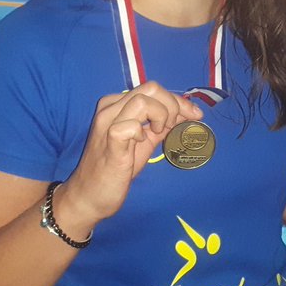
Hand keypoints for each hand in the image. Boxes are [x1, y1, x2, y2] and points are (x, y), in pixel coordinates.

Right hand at [60, 83, 203, 225]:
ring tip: (158, 133)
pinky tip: (142, 142)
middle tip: (175, 126)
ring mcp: (107, 123)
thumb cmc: (114, 169)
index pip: (152, 89)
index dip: (178, 100)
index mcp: (116, 105)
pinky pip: (131, 125)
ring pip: (142, 101)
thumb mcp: (143, 142)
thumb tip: (184, 116)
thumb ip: (160, 126)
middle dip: (173, 105)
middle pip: (150, 89)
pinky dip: (143, 131)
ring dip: (160, 116)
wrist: (89, 196)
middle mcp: (110, 109)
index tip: (195, 114)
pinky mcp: (110, 141)